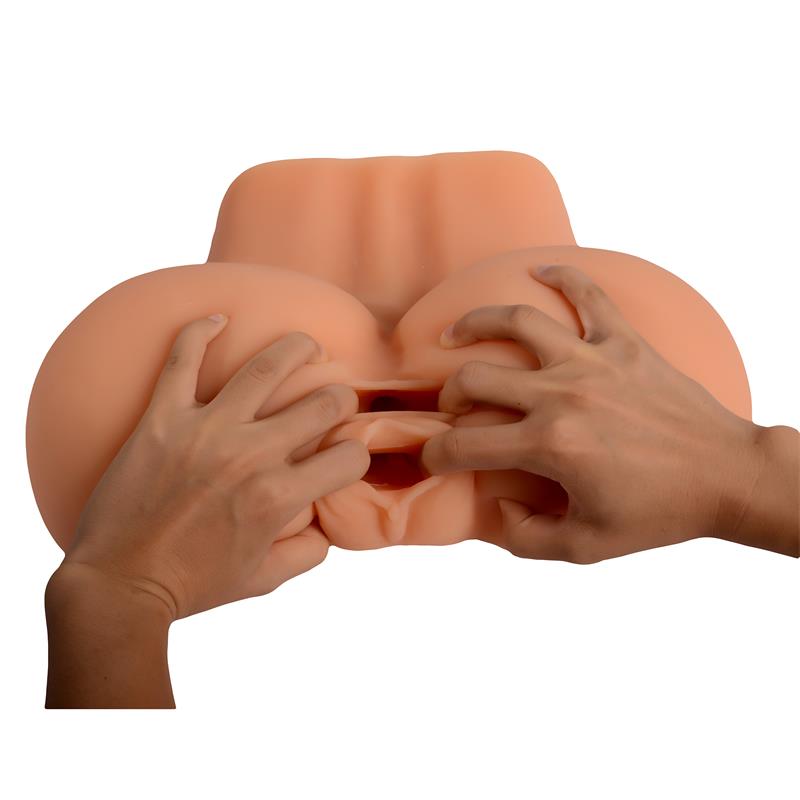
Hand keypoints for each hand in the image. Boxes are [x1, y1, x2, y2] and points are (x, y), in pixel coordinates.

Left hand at [51, 315, 369, 620]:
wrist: (119, 585)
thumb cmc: (193, 585)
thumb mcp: (264, 579)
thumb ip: (308, 552)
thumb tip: (325, 523)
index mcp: (279, 496)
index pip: (349, 457)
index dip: (355, 456)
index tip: (344, 457)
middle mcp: (251, 455)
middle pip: (323, 403)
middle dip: (341, 399)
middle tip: (334, 400)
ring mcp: (206, 430)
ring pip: (266, 367)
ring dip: (297, 349)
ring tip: (307, 345)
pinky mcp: (162, 419)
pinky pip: (182, 360)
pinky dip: (199, 332)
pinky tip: (217, 319)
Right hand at [420, 264, 798, 561]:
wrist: (726, 476)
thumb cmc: (659, 513)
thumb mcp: (586, 547)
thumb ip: (527, 537)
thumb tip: (498, 507)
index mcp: (549, 446)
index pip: (464, 445)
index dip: (435, 455)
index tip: (433, 459)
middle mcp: (562, 396)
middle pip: (475, 379)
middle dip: (449, 397)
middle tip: (454, 410)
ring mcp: (593, 362)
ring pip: (516, 323)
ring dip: (474, 324)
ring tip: (454, 333)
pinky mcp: (624, 343)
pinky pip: (589, 295)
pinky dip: (562, 276)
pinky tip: (539, 270)